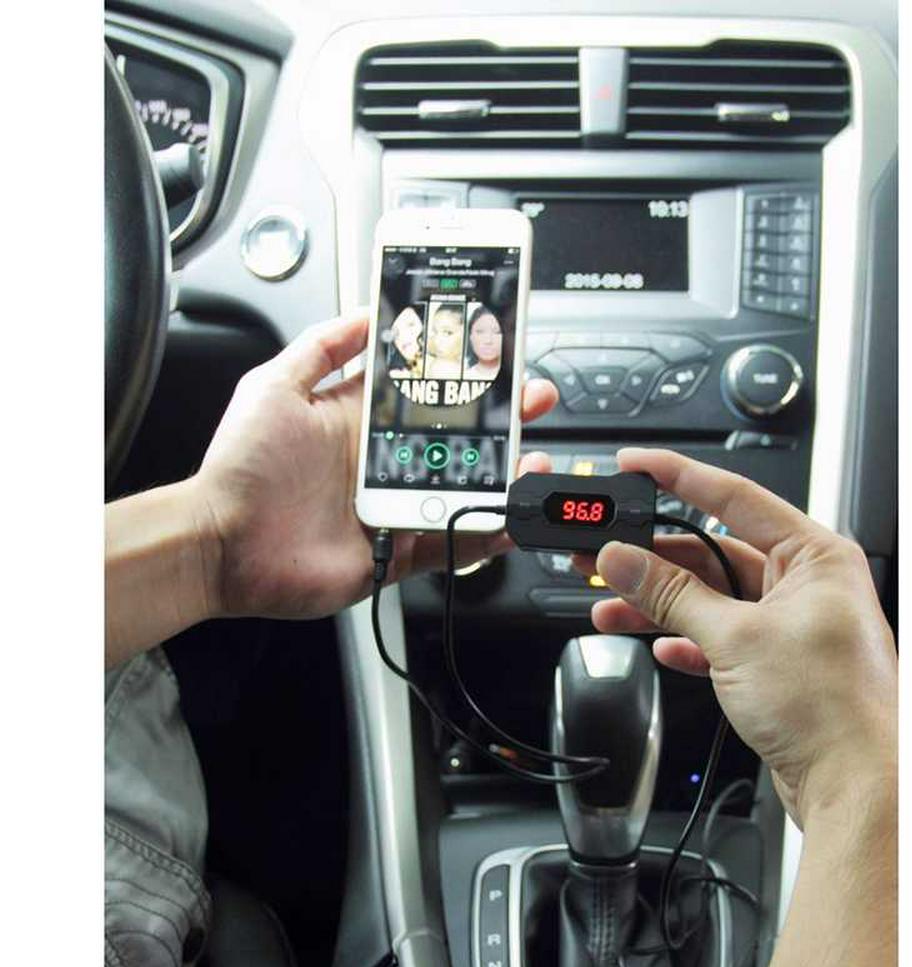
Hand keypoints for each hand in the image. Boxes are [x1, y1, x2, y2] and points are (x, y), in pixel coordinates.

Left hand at [191, 314, 556, 619]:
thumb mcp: (275, 386)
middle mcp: (382, 462)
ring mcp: (394, 506)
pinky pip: (452, 542)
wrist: (221, 543)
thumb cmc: (241, 467)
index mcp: (359, 420)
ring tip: (531, 458)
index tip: (493, 355)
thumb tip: (365, 312)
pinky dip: (484, 532)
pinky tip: (508, 515)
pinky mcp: (398, 550)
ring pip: (463, 488)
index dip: (461, 374)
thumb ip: (322, 347)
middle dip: (498, 417)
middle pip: (456, 437)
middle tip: (531, 400)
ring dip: (503, 473)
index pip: (425, 391)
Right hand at [573, 447, 896, 828]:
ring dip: (658, 605)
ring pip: (708, 598)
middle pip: (712, 553)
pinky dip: (685, 642)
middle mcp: (803, 584)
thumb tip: (624, 558)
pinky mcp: (773, 662)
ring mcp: (788, 624)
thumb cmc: (834, 709)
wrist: (856, 788)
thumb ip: (672, 594)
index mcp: (812, 556)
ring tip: (610, 607)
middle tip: (603, 553)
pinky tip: (661, 647)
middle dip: (653, 559)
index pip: (733, 497)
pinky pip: (717, 637)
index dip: (677, 477)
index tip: (635, 466)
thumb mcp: (737, 637)